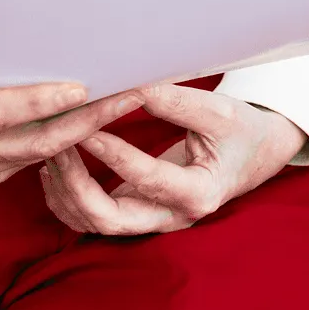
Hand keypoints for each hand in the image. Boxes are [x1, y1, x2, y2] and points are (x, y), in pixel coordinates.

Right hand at [0, 28, 138, 183]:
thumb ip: (0, 67)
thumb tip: (54, 71)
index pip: (2, 112)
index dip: (44, 102)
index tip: (83, 88)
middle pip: (34, 140)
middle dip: (86, 119)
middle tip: (127, 95)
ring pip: (42, 151)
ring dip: (85, 128)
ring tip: (124, 100)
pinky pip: (37, 157)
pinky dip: (69, 138)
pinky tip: (99, 116)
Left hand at [40, 83, 306, 235]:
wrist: (256, 154)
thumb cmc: (242, 131)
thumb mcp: (220, 112)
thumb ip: (177, 102)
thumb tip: (132, 85)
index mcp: (199, 194)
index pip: (146, 179)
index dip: (113, 153)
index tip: (87, 126)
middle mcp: (173, 217)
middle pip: (111, 220)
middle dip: (76, 186)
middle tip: (58, 146)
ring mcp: (154, 220)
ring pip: (96, 224)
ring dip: (66, 193)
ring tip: (53, 151)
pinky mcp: (140, 213)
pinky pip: (95, 218)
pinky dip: (70, 200)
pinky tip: (57, 169)